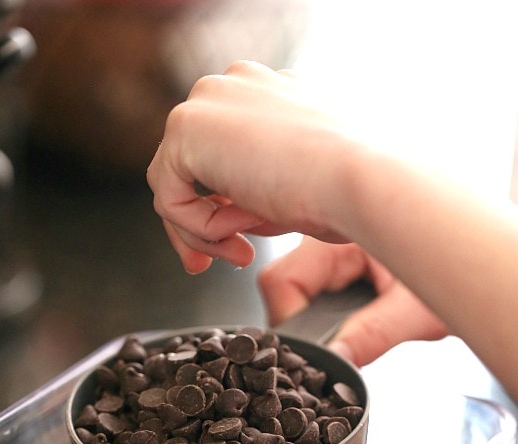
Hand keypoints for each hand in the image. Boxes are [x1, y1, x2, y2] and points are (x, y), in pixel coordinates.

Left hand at [146, 61, 351, 272]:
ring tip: (246, 248)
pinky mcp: (187, 126)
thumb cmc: (348, 192)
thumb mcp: (294, 190)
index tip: (238, 249)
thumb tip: (224, 215)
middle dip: (198, 226)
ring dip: (207, 232)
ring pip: (176, 186)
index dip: (220, 208)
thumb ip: (254, 191)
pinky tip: (244, 226)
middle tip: (210, 265)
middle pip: (188, 168)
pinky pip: (171, 198)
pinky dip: (202, 229)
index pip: (221, 153)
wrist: (363, 181)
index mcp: (267, 94)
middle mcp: (235, 87)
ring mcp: (209, 100)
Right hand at [259, 237, 448, 365]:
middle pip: (281, 287)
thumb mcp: (417, 310)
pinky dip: (321, 315)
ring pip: (292, 293)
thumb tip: (336, 360)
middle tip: (334, 346)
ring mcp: (328, 252)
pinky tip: (348, 323)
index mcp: (339, 237)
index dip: (288, 321)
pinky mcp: (335, 266)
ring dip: (311, 320)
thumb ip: (373, 335)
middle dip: (300, 324)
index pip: (281, 281)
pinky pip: (310, 293)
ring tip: (349, 334)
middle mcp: (326, 240)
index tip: (307, 353)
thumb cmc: (457, 267)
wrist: (472, 260)